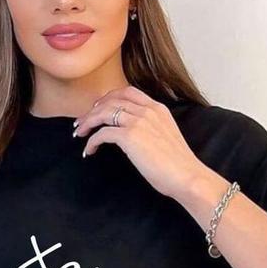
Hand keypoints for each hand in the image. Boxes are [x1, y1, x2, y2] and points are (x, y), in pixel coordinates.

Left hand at [73, 86, 204, 199]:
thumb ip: (151, 128)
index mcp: (158, 108)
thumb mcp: (166, 136)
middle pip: (111, 100)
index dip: (109, 98)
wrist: (187, 176)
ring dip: (88, 122)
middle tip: (81, 122)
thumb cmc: (179, 165)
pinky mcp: (130, 136)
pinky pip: (102, 133)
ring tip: (79, 133)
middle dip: (92, 110)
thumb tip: (134, 135)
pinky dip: (91, 141)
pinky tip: (89, 151)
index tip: (97, 107)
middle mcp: (147, 110)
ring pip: (103, 113)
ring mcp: (138, 121)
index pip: (128, 92)